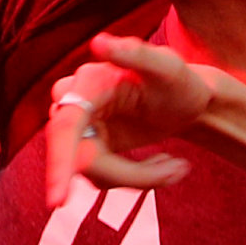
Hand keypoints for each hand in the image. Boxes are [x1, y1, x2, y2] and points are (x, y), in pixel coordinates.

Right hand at [43, 33, 222, 209]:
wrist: (187, 102)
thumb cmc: (179, 80)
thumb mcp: (167, 67)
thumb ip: (136, 54)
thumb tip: (98, 43)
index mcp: (89, 82)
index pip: (65, 127)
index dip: (59, 164)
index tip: (58, 201)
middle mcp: (76, 104)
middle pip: (79, 157)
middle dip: (123, 175)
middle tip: (173, 171)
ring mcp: (82, 128)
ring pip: (92, 172)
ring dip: (137, 178)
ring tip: (176, 166)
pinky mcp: (91, 147)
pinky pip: (102, 176)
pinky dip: (136, 179)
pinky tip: (163, 164)